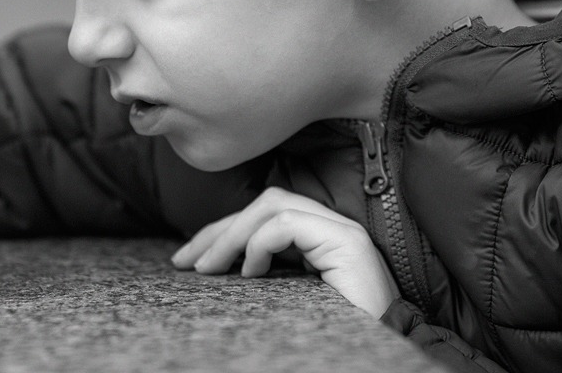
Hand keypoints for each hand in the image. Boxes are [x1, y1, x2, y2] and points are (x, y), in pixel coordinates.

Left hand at [171, 187, 399, 319]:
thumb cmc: (337, 338)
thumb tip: (216, 267)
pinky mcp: (347, 242)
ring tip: (208, 267)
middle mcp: (334, 227)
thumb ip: (267, 277)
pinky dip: (258, 244)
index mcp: (320, 240)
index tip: (188, 260)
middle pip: (266, 203)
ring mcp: (343, 231)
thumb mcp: (288, 301)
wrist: (377, 359)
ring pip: (274, 205)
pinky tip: (248, 272)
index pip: (266, 216)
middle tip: (184, 260)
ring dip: (231, 234)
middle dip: (219, 228)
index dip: (223, 232)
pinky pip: (287, 225)